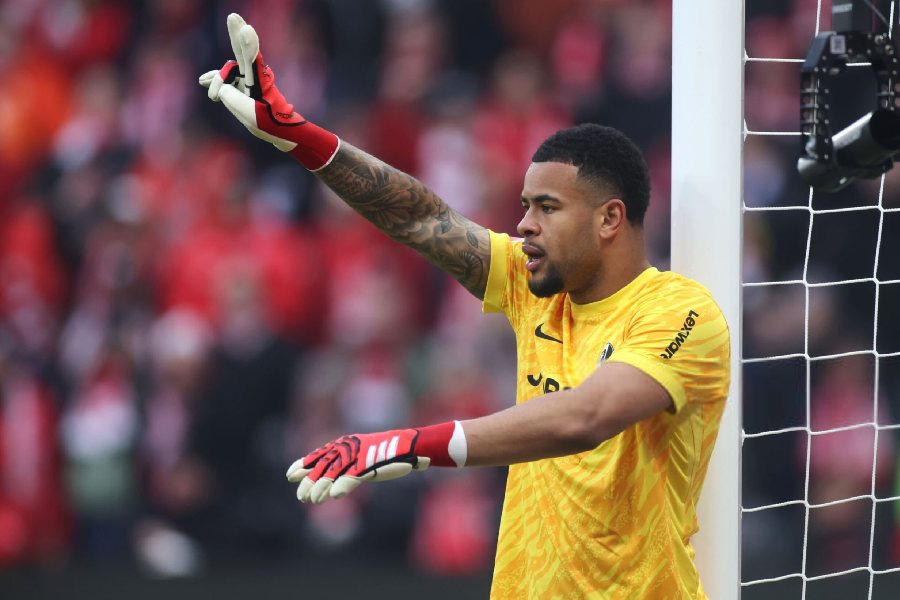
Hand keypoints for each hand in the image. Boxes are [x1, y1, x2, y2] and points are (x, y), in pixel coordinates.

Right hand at [198, 13, 338, 168]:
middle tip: (233, 17)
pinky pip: (224, 79)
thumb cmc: (267, 121)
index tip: (247, 29)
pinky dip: (214, 81)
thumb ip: (229, 96)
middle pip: (242, 51)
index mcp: (259, 80)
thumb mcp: (247, 113)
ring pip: (226, 72)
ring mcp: (246, 79)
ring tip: (206, 86)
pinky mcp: (241, 85)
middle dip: (236, 34)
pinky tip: (204, 81)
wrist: (276, 130)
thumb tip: (220, 87)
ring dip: (216, 79)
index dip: (248, 43)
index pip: (253, 58)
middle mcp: (253, 76)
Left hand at [286, 422, 465, 503]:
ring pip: (335, 471)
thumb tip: (334, 480)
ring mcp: (361, 455)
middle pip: (324, 464)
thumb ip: (349, 465)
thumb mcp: (366, 457)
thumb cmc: (391, 453)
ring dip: (322, 486)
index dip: (305, 463)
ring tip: (312, 501)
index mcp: (349, 443)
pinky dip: (344, 485)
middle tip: (300, 496)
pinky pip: (354, 476)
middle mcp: (351, 447)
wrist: (414, 447)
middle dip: (310, 479)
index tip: (290, 474)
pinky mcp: (372, 463)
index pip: (321, 454)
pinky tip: (336, 496)